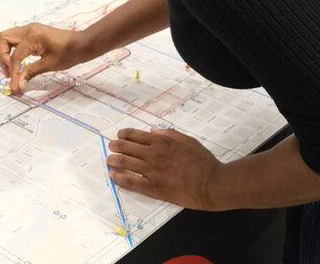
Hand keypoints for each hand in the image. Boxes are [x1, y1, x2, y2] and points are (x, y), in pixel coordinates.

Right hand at [0, 22, 88, 93]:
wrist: (82, 44)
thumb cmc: (69, 52)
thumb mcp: (49, 64)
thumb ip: (30, 72)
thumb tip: (18, 84)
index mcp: (33, 36)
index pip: (15, 56)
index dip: (13, 72)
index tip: (14, 85)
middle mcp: (29, 29)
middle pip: (4, 39)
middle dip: (3, 56)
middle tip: (8, 72)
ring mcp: (31, 30)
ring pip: (8, 38)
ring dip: (6, 53)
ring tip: (11, 69)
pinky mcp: (34, 33)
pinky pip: (17, 40)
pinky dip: (14, 50)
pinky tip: (19, 63)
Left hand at [106, 126, 224, 209]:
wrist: (211, 184)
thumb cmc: (203, 161)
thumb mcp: (188, 140)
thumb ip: (170, 134)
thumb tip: (153, 131)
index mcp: (162, 141)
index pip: (135, 135)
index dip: (124, 134)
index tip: (120, 135)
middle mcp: (154, 154)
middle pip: (126, 147)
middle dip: (115, 146)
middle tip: (112, 147)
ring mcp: (152, 171)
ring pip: (125, 163)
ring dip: (114, 160)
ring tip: (109, 160)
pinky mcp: (153, 187)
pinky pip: (131, 182)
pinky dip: (120, 178)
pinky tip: (113, 176)